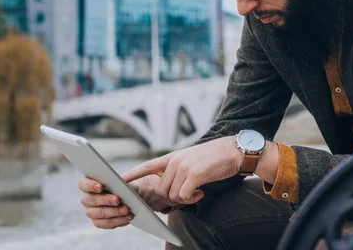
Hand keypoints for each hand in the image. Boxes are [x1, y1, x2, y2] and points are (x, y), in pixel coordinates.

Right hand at [78, 174, 171, 228]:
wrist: (134, 197)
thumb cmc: (128, 185)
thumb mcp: (129, 178)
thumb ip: (125, 177)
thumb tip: (122, 181)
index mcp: (90, 183)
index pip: (83, 184)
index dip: (90, 185)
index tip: (101, 186)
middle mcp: (87, 198)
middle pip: (90, 200)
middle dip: (105, 200)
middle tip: (118, 199)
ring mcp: (91, 211)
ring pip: (98, 213)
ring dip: (113, 212)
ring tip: (127, 209)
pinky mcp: (99, 222)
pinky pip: (105, 223)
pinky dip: (118, 220)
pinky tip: (128, 217)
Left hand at [121, 136, 242, 204]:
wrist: (233, 151)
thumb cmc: (214, 158)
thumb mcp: (191, 160)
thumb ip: (178, 170)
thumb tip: (171, 189)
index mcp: (172, 156)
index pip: (147, 166)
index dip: (132, 174)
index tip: (118, 181)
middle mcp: (175, 161)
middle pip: (161, 190)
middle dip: (171, 199)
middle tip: (187, 197)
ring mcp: (184, 167)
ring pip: (172, 195)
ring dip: (184, 200)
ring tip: (196, 193)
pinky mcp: (194, 174)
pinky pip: (184, 196)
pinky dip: (192, 199)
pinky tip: (202, 192)